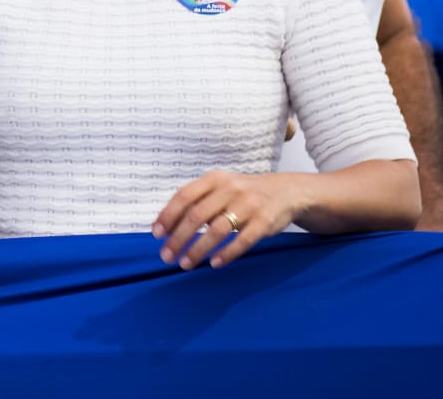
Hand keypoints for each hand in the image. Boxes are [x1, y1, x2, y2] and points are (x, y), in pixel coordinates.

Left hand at [152, 170, 301, 269]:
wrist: (286, 191)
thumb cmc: (244, 192)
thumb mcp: (221, 187)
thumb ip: (198, 201)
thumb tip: (167, 224)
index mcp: (214, 179)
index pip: (184, 196)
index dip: (168, 215)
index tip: (156, 234)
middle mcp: (230, 189)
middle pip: (197, 216)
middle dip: (178, 238)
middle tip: (166, 256)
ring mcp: (249, 205)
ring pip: (217, 230)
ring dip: (198, 250)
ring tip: (185, 264)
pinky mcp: (265, 222)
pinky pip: (242, 241)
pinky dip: (226, 254)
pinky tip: (213, 263)